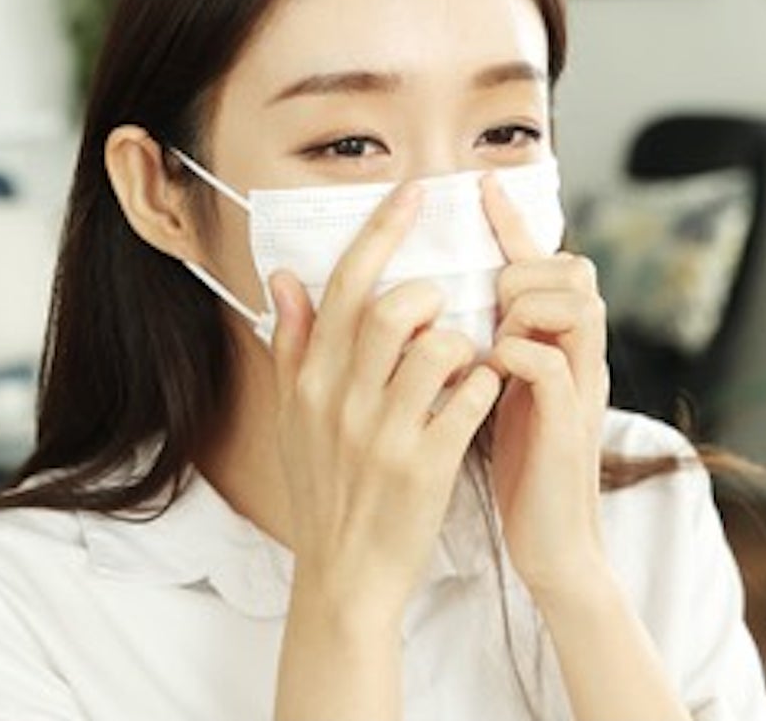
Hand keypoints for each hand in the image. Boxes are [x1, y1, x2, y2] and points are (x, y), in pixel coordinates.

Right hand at [268, 182, 501, 625]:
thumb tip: (282, 278)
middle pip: (390, 309)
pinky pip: (469, 399)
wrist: (344, 574)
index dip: (381, 232)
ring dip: (460, 340)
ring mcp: (384, 434)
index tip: (413, 192)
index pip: (343, 287)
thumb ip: (291, 344)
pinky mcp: (426, 466)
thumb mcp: (293, 416)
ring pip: (437, 348)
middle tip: (439, 305)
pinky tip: (480, 389)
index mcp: (310, 381)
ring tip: (461, 355)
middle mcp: (341, 400)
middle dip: (426, 293)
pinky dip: (483, 382)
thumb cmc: (323, 486)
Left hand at [480, 172, 610, 599]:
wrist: (549, 541)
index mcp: (555, 342)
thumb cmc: (516, 462)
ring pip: (576, 303)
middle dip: (527, 269)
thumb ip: (488, 341)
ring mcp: (580, 386)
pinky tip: (490, 371)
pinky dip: (518, 354)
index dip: (514, 223)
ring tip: (494, 337)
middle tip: (493, 302)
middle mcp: (577, 354)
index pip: (542, 264)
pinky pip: (553, 364)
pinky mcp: (570, 424)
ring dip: (526, 306)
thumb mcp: (500, 389)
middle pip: (575, 269)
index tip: (481, 185)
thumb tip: (448, 304)